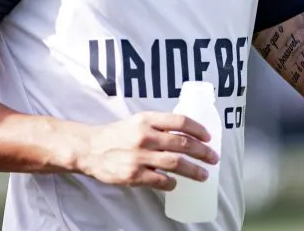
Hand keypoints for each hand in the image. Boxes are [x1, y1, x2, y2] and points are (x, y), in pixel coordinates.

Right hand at [75, 112, 218, 190]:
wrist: (90, 149)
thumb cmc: (117, 135)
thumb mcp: (137, 121)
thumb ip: (158, 126)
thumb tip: (186, 134)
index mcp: (147, 119)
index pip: (180, 121)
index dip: (198, 130)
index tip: (208, 137)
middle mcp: (145, 136)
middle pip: (182, 143)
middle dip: (202, 152)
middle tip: (213, 158)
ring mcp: (139, 156)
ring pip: (175, 163)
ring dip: (194, 170)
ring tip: (203, 174)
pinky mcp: (134, 174)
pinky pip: (160, 180)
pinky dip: (172, 183)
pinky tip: (176, 183)